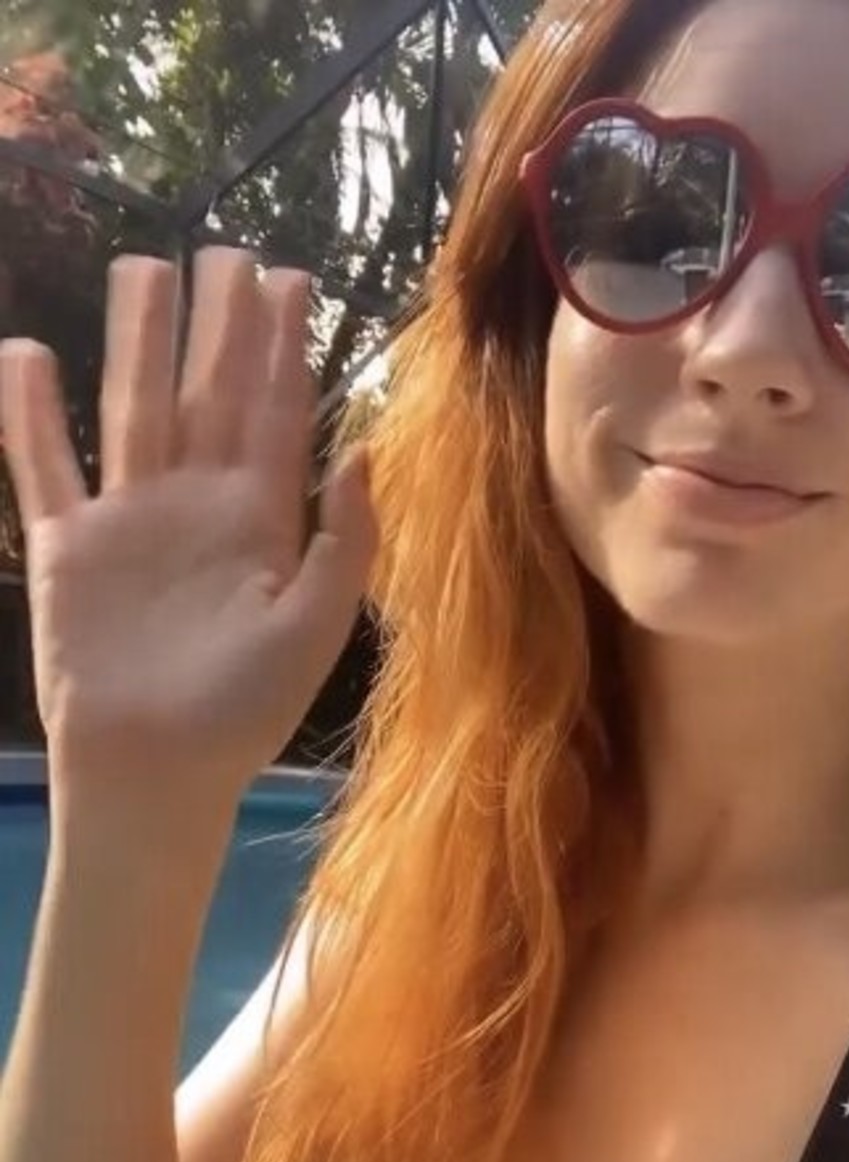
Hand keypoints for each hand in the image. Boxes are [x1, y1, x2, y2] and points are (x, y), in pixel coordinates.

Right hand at [0, 247, 376, 805]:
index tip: (290, 280)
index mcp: (258, 523)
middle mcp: (195, 506)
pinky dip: (31, 414)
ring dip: (138, 341)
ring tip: (144, 268)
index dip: (283, 348)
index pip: (274, 415)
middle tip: (226, 249)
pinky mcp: (68, 546)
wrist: (156, 772)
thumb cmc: (241, 714)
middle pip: (207, 394)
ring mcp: (129, 520)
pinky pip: (44, 465)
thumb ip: (343, 542)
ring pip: (132, 408)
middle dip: (218, 324)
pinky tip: (26, 353)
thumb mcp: (313, 628)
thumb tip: (364, 453)